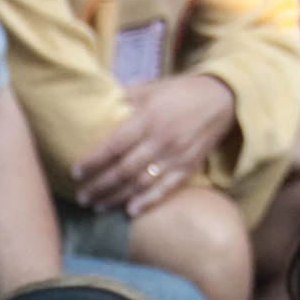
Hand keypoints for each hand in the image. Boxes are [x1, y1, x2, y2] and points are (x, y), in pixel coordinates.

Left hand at [73, 74, 237, 214]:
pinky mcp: (188, 167)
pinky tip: (129, 211)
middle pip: (124, 169)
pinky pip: (165, 189)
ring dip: (116, 197)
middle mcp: (161, 139)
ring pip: (141, 183)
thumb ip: (125, 99)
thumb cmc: (180, 92)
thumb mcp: (152, 88)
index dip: (93, 161)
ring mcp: (176, 156)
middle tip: (81, 196)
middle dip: (100, 186)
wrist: (224, 99)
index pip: (114, 144)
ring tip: (96, 206)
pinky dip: (147, 201)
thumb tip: (96, 107)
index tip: (75, 172)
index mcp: (149, 118)